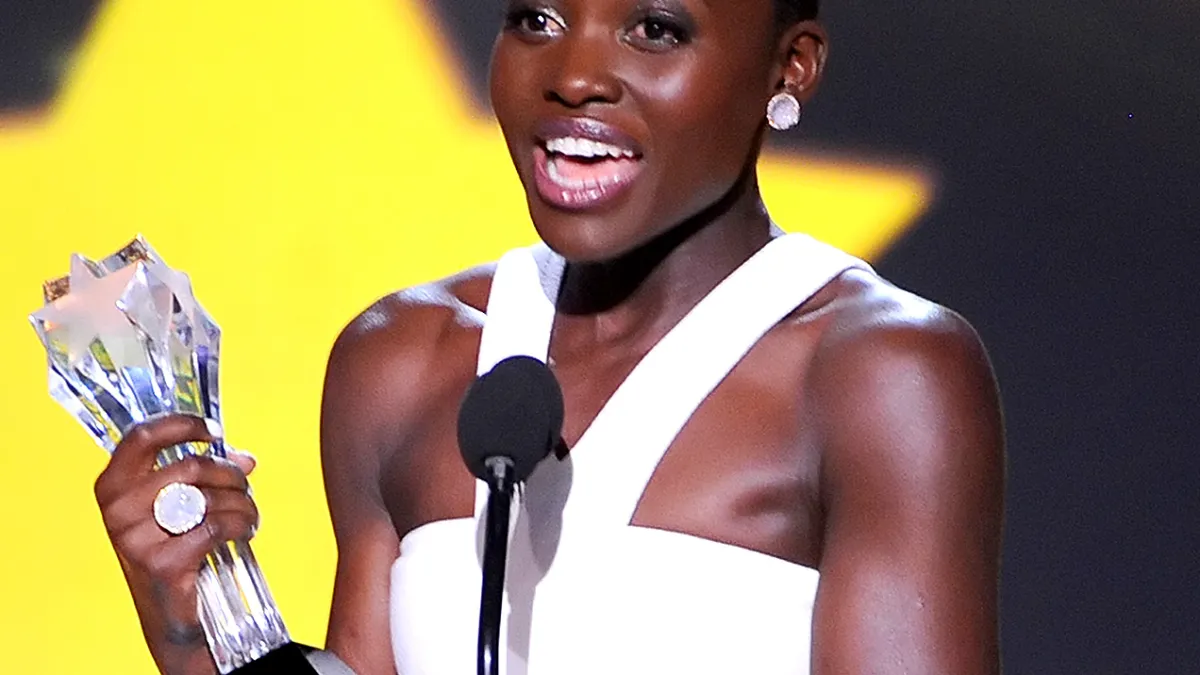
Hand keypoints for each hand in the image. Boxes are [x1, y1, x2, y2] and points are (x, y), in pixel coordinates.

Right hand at [94, 414, 257, 674]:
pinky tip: (247, 529)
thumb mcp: (179, 506)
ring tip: (249, 512)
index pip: (141, 437)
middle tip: (244, 486)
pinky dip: (243, 523)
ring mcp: (136, 538)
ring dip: (243, 501)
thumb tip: (246, 459)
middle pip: (190, 467)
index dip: (182, 425)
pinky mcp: (163, 562)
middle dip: (230, 474)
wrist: (169, 614)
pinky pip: (218, 526)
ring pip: (209, 497)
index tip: (212, 431)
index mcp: (112, 486)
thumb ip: (205, 477)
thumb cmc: (174, 550)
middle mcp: (117, 509)